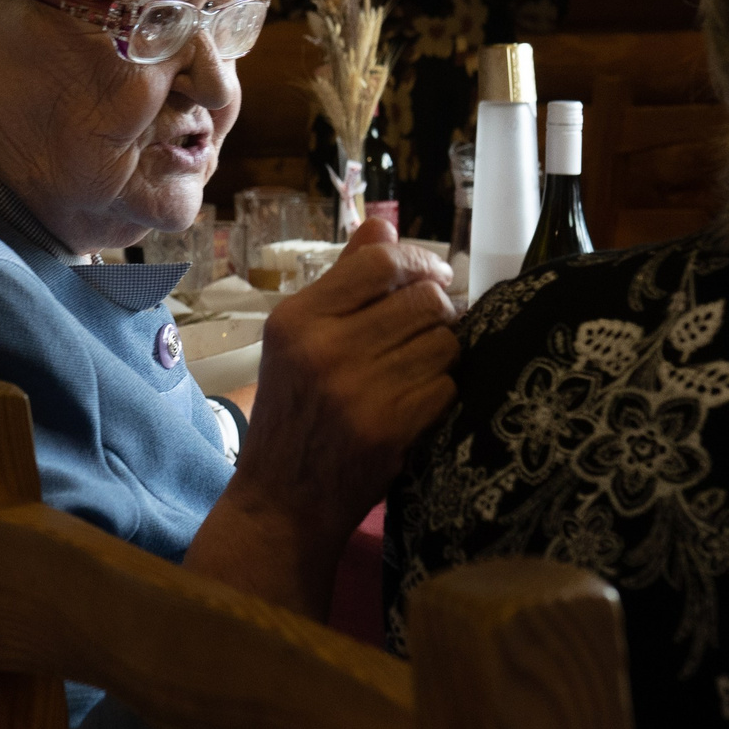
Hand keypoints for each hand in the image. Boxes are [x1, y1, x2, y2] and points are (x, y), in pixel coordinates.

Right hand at [190, 218, 457, 612]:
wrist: (283, 502)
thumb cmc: (293, 415)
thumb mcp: (295, 343)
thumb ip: (341, 283)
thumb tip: (381, 226)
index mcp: (297, 319)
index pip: (380, 260)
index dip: (419, 263)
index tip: (431, 279)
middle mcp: (323, 347)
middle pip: (424, 299)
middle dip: (438, 313)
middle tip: (428, 332)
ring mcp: (357, 388)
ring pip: (443, 342)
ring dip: (441, 356)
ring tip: (415, 373)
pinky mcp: (387, 427)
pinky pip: (446, 386)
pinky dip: (439, 395)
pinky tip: (414, 407)